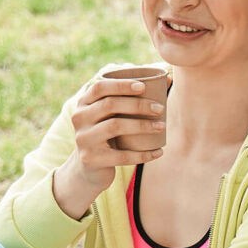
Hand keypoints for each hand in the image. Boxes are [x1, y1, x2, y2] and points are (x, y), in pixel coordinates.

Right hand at [51, 73, 168, 218]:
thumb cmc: (107, 135)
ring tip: (162, 127)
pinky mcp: (92, 159)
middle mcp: (79, 118)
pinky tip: (158, 152)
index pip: (100, 87)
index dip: (121, 85)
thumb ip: (129, 98)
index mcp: (84, 103)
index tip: (144, 87)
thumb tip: (168, 77)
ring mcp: (84, 139)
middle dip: (138, 105)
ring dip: (142, 125)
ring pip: (115, 126)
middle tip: (160, 109)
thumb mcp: (110, 116)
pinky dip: (143, 154)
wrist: (87, 169)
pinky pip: (121, 155)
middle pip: (110, 105)